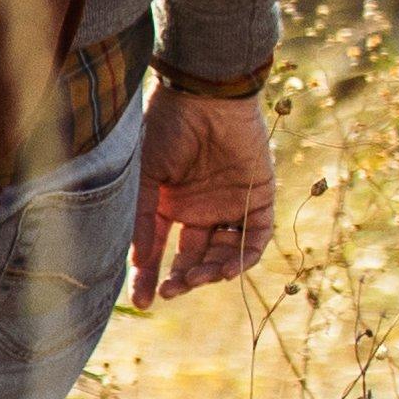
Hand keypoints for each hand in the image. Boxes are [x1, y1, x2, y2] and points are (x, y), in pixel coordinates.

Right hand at [130, 88, 273, 306]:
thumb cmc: (166, 129)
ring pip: (224, 253)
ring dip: (210, 272)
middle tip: (171, 291)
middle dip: (183, 279)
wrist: (205, 96)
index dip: (150, 276)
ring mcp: (230, 205)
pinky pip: (255, 238)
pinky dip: (242, 258)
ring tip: (196, 279)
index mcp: (169, 204)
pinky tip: (224, 269)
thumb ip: (145, 219)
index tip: (143, 301)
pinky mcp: (260, 199)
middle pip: (194, 258)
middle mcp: (200, 208)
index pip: (160, 249)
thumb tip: (138, 263)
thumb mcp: (145, 178)